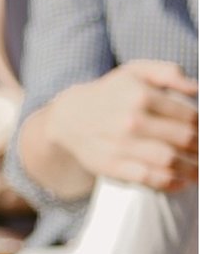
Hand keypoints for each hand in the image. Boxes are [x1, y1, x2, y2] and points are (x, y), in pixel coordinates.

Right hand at [43, 61, 199, 192]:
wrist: (68, 118)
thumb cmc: (110, 93)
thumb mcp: (136, 70)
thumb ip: (168, 72)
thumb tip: (195, 88)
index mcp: (141, 96)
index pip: (189, 115)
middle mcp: (131, 121)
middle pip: (184, 139)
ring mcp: (120, 146)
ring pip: (169, 161)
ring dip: (192, 168)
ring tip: (199, 170)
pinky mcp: (111, 165)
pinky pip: (147, 178)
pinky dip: (169, 183)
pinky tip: (182, 182)